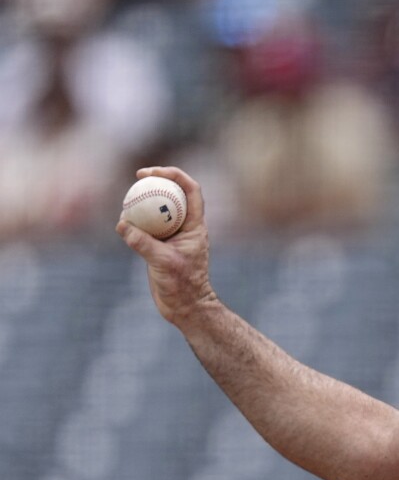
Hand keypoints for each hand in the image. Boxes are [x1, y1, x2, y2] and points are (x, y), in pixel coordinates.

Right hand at [115, 167, 217, 323]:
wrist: (186, 307)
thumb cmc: (183, 286)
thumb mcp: (163, 262)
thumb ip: (143, 243)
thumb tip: (122, 224)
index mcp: (195, 226)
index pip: (191, 191)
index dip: (175, 175)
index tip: (154, 172)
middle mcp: (185, 227)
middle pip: (174, 195)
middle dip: (158, 181)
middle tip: (138, 177)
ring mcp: (173, 236)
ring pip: (159, 210)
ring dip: (145, 201)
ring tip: (127, 196)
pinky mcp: (160, 246)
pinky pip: (147, 227)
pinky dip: (136, 220)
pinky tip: (122, 220)